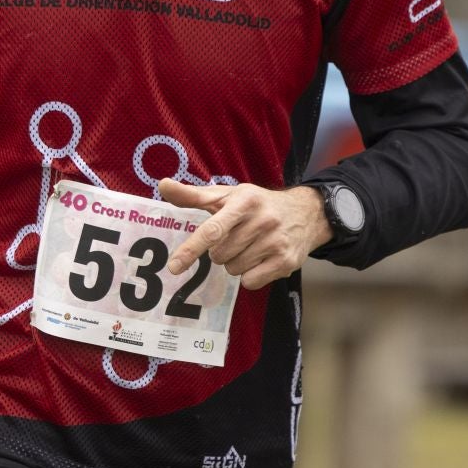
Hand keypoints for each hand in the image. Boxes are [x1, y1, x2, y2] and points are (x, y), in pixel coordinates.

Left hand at [159, 180, 333, 290]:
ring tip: (250, 245)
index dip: (191, 249)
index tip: (173, 267)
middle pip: (219, 255)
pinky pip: (250, 282)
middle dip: (220, 251)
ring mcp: (276, 242)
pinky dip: (249, 275)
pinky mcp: (286, 262)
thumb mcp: (227, 195)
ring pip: (233, 269)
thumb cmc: (256, 204)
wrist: (305, 212)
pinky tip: (260, 258)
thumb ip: (192, 194)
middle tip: (235, 237)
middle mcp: (262, 221)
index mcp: (244, 201)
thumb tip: (162, 185)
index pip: (212, 230)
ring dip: (235, 262)